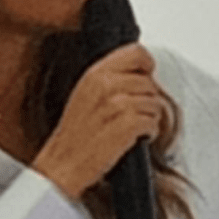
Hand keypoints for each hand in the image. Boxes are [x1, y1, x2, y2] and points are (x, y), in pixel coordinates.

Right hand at [31, 43, 163, 200]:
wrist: (63, 164)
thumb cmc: (75, 135)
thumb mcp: (85, 95)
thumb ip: (109, 80)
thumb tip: (140, 75)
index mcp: (95, 74)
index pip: (136, 53)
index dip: (147, 66)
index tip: (146, 78)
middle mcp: (106, 85)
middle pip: (150, 82)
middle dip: (148, 100)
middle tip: (136, 114)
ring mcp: (117, 105)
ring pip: (155, 103)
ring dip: (150, 118)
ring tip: (134, 128)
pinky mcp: (126, 126)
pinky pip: (153, 122)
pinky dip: (150, 132)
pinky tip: (136, 138)